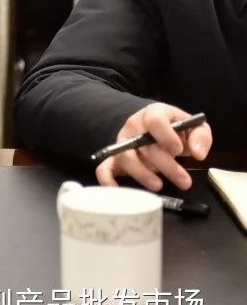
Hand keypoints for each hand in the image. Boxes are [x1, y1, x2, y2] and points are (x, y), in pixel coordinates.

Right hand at [96, 102, 211, 190]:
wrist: (155, 129)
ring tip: (159, 186)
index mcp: (154, 114)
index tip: (179, 151)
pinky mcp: (114, 158)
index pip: (155, 120)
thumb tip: (198, 153)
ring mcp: (121, 143)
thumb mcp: (194, 127)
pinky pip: (104, 167)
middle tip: (185, 182)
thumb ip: (200, 136)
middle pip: (143, 145)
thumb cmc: (176, 129)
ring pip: (125, 157)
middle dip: (165, 165)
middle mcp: (134, 127)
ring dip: (141, 174)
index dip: (166, 136)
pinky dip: (107, 179)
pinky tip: (116, 190)